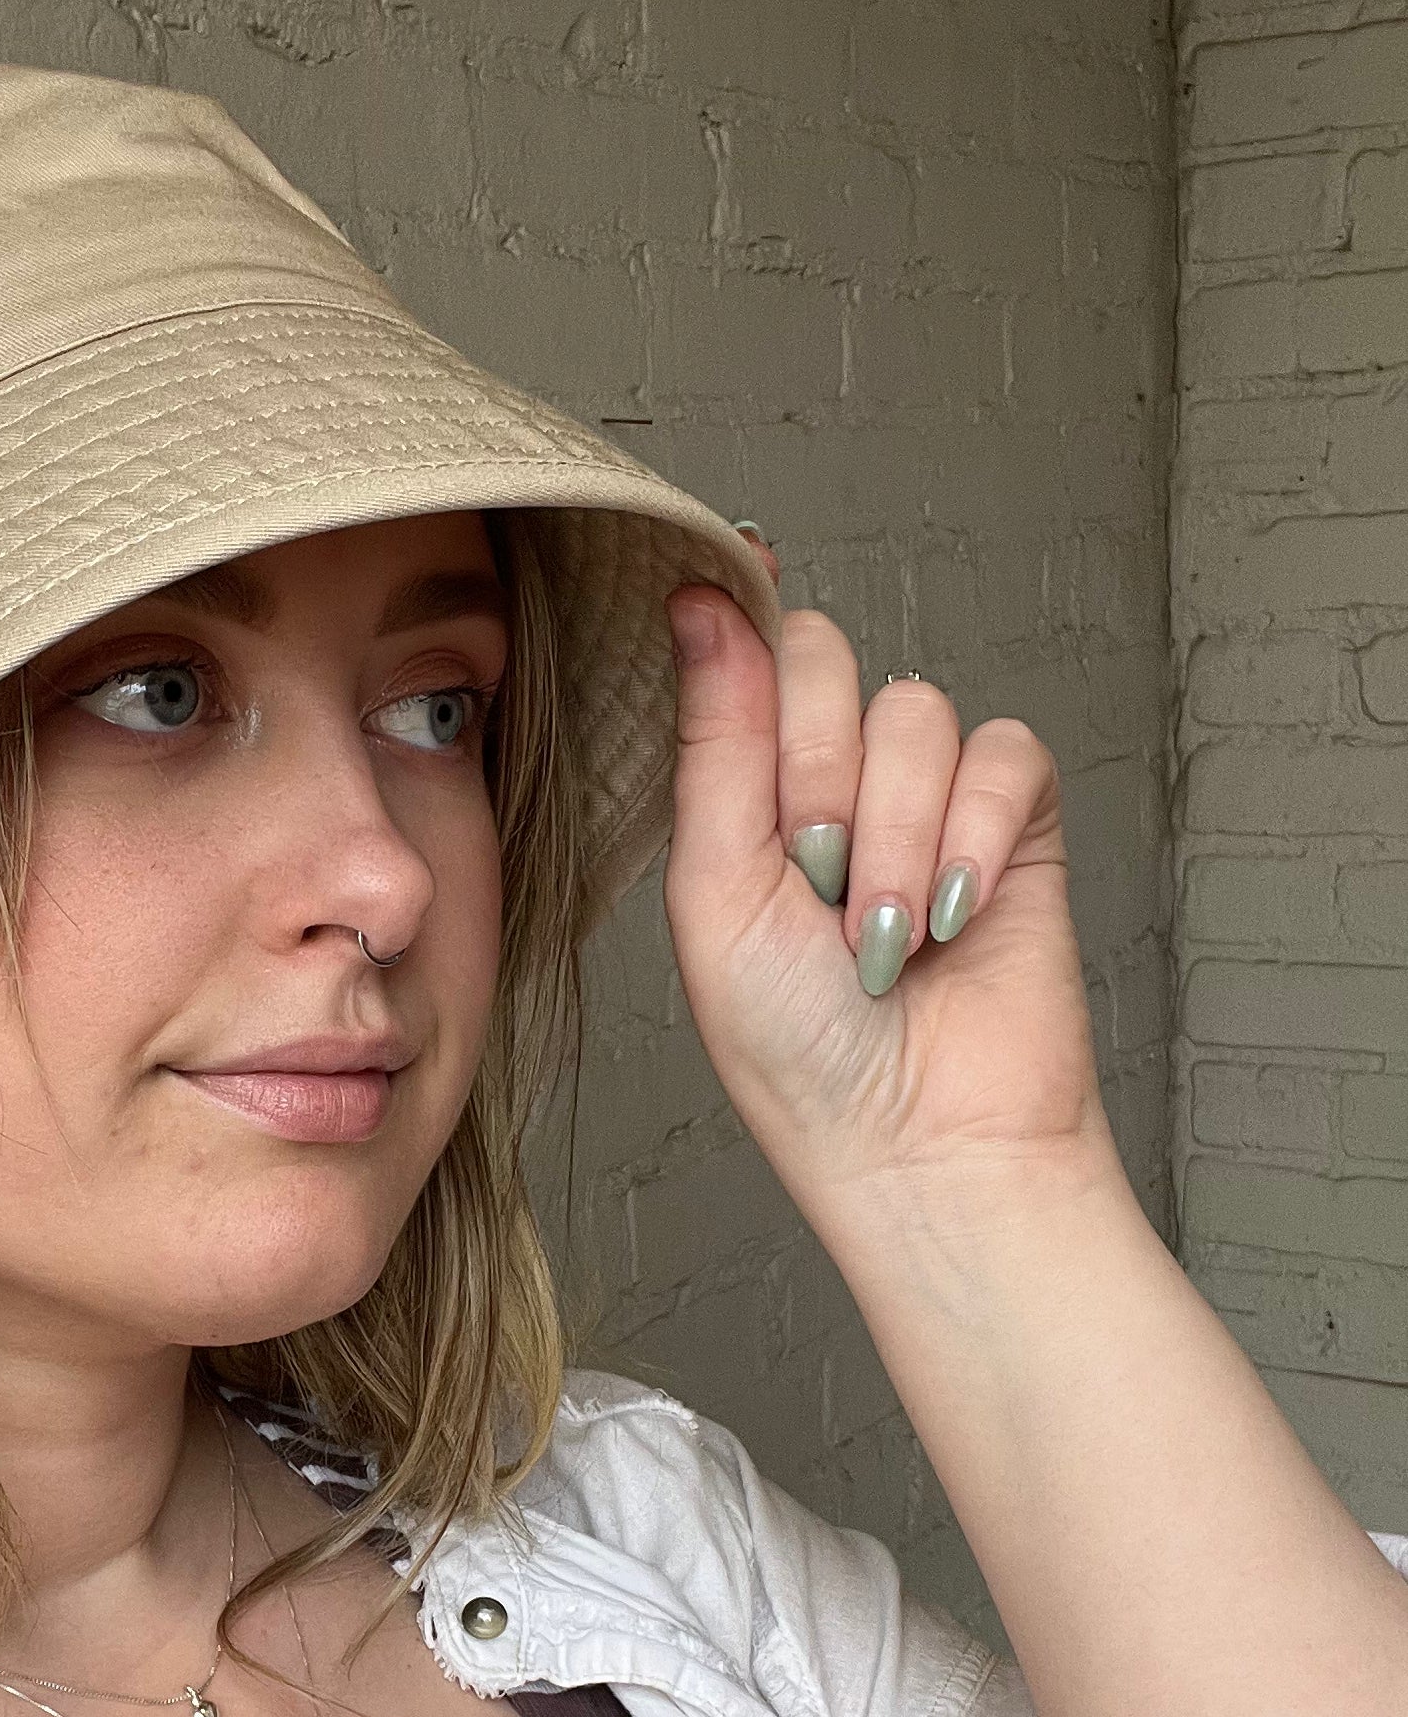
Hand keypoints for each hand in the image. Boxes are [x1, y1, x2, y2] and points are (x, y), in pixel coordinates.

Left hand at [662, 573, 1112, 1225]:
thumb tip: (700, 599)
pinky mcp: (1017, 820)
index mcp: (740, 796)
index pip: (740, 657)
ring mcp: (926, 798)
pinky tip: (956, 916)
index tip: (738, 574)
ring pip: (914, 713)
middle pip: (824, 659)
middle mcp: (830, 782)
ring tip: (886, 937)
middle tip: (815, 876)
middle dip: (816, 770)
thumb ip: (714, 744)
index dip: (740, 618)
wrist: (920, 1142)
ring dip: (894, 834)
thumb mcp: (716, 893)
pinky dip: (976, 834)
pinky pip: (1004, 753)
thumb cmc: (798, 1051)